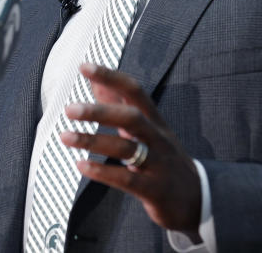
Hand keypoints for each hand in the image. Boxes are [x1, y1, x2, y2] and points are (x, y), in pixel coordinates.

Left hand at [61, 63, 201, 235]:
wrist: (196, 197)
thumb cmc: (162, 157)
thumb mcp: (147, 129)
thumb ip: (119, 105)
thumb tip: (95, 81)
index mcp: (155, 120)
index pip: (134, 91)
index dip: (111, 77)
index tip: (84, 66)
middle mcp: (158, 138)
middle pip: (132, 118)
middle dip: (100, 112)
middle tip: (69, 109)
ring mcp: (158, 164)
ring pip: (127, 148)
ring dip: (93, 141)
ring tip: (65, 136)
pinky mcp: (154, 189)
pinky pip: (128, 179)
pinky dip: (103, 172)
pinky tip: (81, 165)